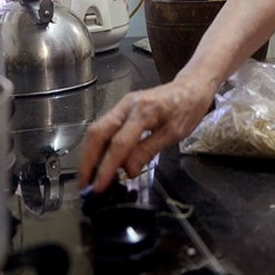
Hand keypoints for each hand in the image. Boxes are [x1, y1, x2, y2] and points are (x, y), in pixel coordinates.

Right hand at [78, 78, 212, 192]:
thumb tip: (128, 171)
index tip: (99, 188)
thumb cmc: (187, 109)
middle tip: (85, 185)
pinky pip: (104, 128)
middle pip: (97, 133)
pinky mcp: (121, 109)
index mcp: (143, 112)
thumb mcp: (174, 133)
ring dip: (90, 155)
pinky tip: (100, 162)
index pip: (118, 144)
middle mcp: (126, 105)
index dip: (106, 168)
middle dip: (87, 161)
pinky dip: (98, 147)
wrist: (190, 87)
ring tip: (89, 178)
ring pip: (97, 130)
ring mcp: (121, 105)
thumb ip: (149, 150)